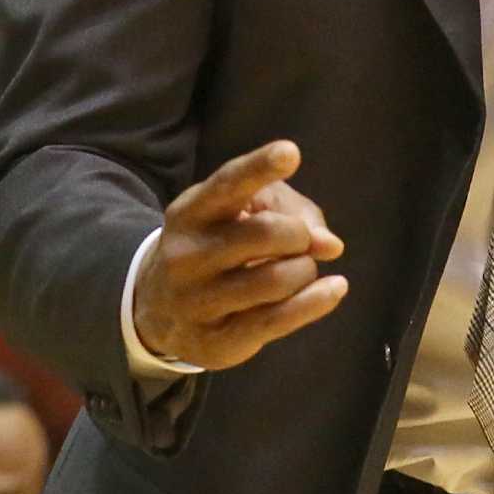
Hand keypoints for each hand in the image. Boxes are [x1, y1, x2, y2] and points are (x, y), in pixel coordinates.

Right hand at [133, 139, 347, 371]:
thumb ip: (293, 214)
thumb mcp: (244, 213)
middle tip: (299, 242)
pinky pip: (278, 320)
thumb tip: (330, 245)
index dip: (260, 168)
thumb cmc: (219, 245)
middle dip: (299, 235)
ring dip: (305, 270)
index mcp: (192, 211)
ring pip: (276, 279)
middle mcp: (187, 254)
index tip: (290, 152)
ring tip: (300, 269)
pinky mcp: (216, 340)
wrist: (159, 307)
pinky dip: (315, 302)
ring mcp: (197, 301)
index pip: (228, 185)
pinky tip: (334, 289)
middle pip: (265, 233)